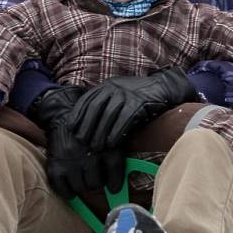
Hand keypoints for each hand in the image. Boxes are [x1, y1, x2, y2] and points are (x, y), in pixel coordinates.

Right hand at [29, 86, 124, 198]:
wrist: (62, 118)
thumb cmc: (89, 131)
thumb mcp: (106, 136)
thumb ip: (115, 155)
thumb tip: (118, 184)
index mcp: (105, 144)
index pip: (115, 169)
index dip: (116, 183)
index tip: (114, 189)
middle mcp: (88, 153)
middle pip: (96, 183)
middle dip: (96, 184)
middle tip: (94, 181)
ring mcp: (71, 159)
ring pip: (80, 186)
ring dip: (82, 187)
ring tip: (83, 181)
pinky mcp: (56, 164)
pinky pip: (61, 187)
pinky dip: (67, 191)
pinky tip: (70, 189)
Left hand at [66, 67, 198, 150]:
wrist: (162, 88)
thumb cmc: (137, 97)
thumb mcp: (117, 95)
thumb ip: (103, 104)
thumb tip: (85, 123)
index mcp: (106, 85)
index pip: (87, 100)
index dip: (77, 114)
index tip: (71, 129)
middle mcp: (114, 87)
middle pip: (95, 108)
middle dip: (87, 126)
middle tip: (82, 142)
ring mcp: (127, 94)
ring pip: (109, 115)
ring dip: (100, 132)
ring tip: (96, 147)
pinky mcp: (139, 103)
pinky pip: (124, 120)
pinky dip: (116, 132)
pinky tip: (112, 143)